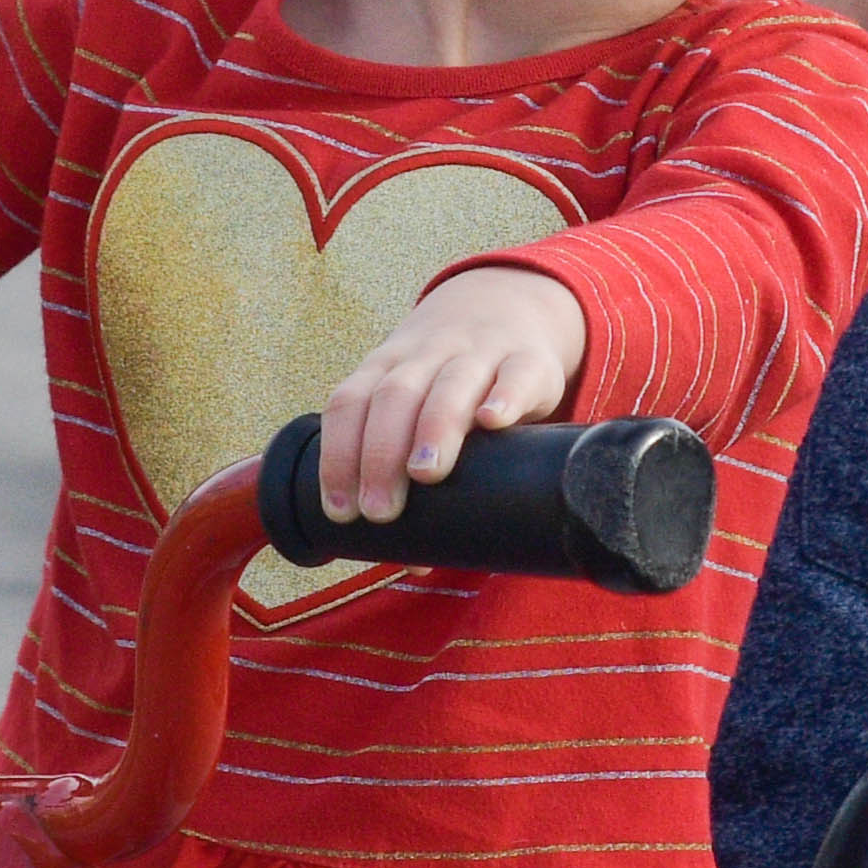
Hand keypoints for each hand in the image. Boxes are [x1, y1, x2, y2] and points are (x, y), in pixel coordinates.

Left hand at [320, 266, 587, 521]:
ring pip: (451, 384)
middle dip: (380, 453)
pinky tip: (493, 423)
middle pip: (395, 396)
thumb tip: (412, 562)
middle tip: (380, 510)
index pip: (349, 404)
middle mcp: (426, 355)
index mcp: (388, 368)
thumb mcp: (421, 408)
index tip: (341, 511)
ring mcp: (479, 353)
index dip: (338, 455)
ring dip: (434, 426)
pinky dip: (503, 395)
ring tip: (426, 473)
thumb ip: (413, 477)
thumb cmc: (453, 386)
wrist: (510, 305)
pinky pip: (515, 372)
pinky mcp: (529, 359)